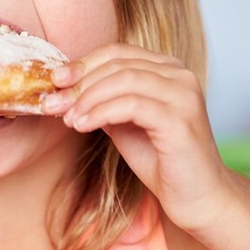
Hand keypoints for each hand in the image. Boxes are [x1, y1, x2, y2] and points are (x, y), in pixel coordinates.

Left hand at [43, 43, 232, 231]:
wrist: (196, 197)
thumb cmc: (160, 159)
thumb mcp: (123, 122)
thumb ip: (102, 99)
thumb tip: (64, 87)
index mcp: (167, 69)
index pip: (117, 52)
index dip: (83, 63)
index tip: (55, 79)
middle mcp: (180, 75)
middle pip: (118, 64)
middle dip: (79, 83)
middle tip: (52, 102)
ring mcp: (183, 95)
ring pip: (124, 80)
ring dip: (87, 98)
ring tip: (67, 118)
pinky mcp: (180, 120)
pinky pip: (132, 105)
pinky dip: (101, 112)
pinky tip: (83, 125)